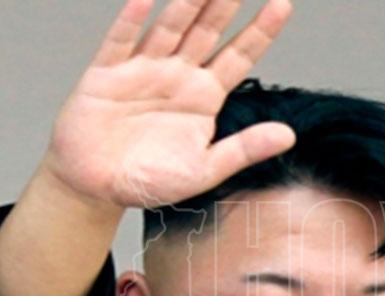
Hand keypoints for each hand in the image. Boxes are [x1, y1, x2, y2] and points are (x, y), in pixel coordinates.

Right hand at [43, 0, 295, 208]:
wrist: (97, 188)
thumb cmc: (150, 181)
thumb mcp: (204, 170)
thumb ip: (243, 150)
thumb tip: (288, 136)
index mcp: (204, 97)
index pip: (238, 56)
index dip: (260, 31)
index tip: (282, 5)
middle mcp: (177, 76)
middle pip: (207, 31)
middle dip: (224, 4)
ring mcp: (143, 70)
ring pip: (169, 28)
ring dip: (185, 3)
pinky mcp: (107, 74)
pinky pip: (121, 41)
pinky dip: (132, 20)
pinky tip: (145, 0)